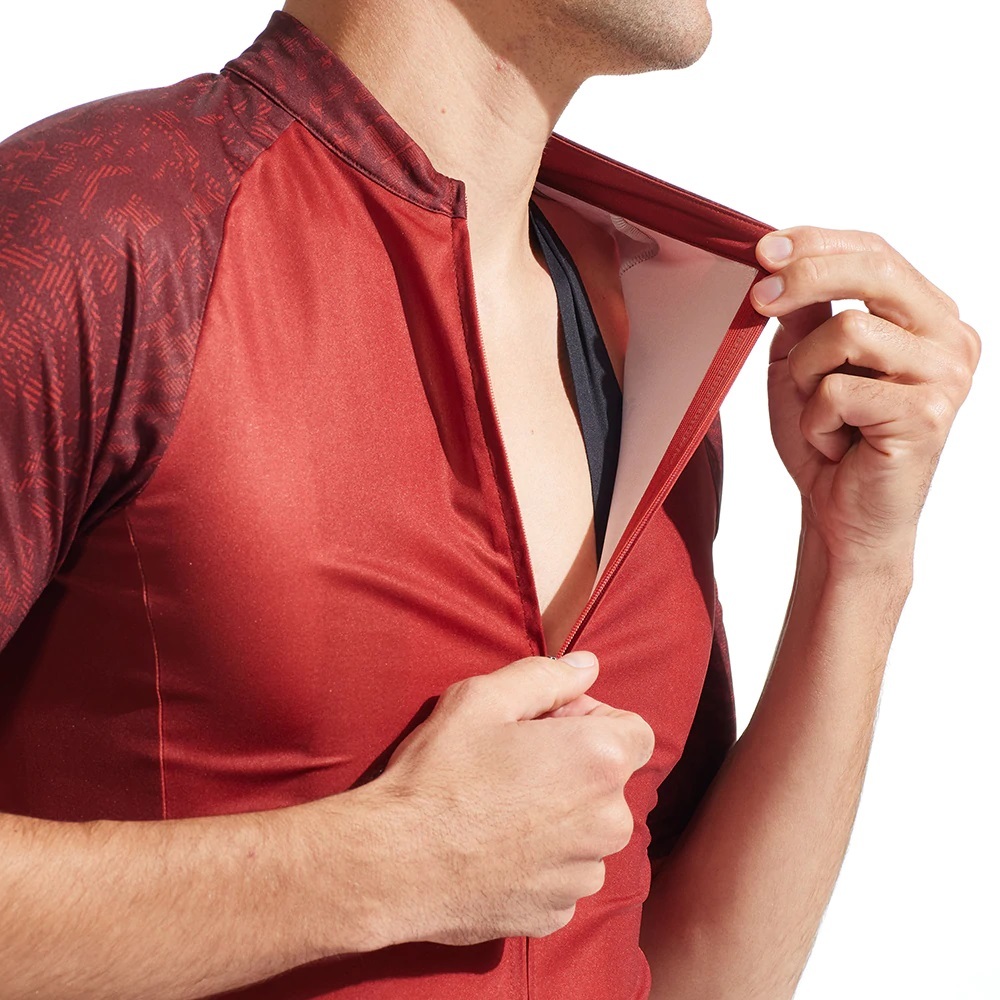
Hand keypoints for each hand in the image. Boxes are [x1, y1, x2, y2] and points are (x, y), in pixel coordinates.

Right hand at [370, 652, 653, 944]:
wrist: (395, 863)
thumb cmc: (439, 773)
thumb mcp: (484, 698)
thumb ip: (548, 676)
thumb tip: (587, 666)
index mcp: (599, 762)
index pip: (634, 732)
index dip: (590, 721)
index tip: (544, 726)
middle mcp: (608, 822)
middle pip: (609, 782)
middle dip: (572, 768)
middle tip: (512, 763)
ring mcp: (584, 874)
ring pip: (586, 831)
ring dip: (558, 816)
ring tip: (498, 808)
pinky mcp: (557, 912)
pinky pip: (562, 873)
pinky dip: (540, 861)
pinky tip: (493, 847)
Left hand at [752, 227, 979, 569]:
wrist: (841, 514)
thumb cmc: (828, 440)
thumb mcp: (803, 363)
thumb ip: (803, 314)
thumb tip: (780, 262)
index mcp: (924, 315)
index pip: (876, 252)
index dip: (817, 242)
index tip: (763, 249)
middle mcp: (948, 337)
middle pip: (875, 270)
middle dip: (807, 276)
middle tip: (760, 296)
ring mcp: (946, 374)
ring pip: (847, 331)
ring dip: (807, 376)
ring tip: (819, 413)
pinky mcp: (928, 413)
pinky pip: (841, 389)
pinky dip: (816, 419)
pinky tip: (834, 443)